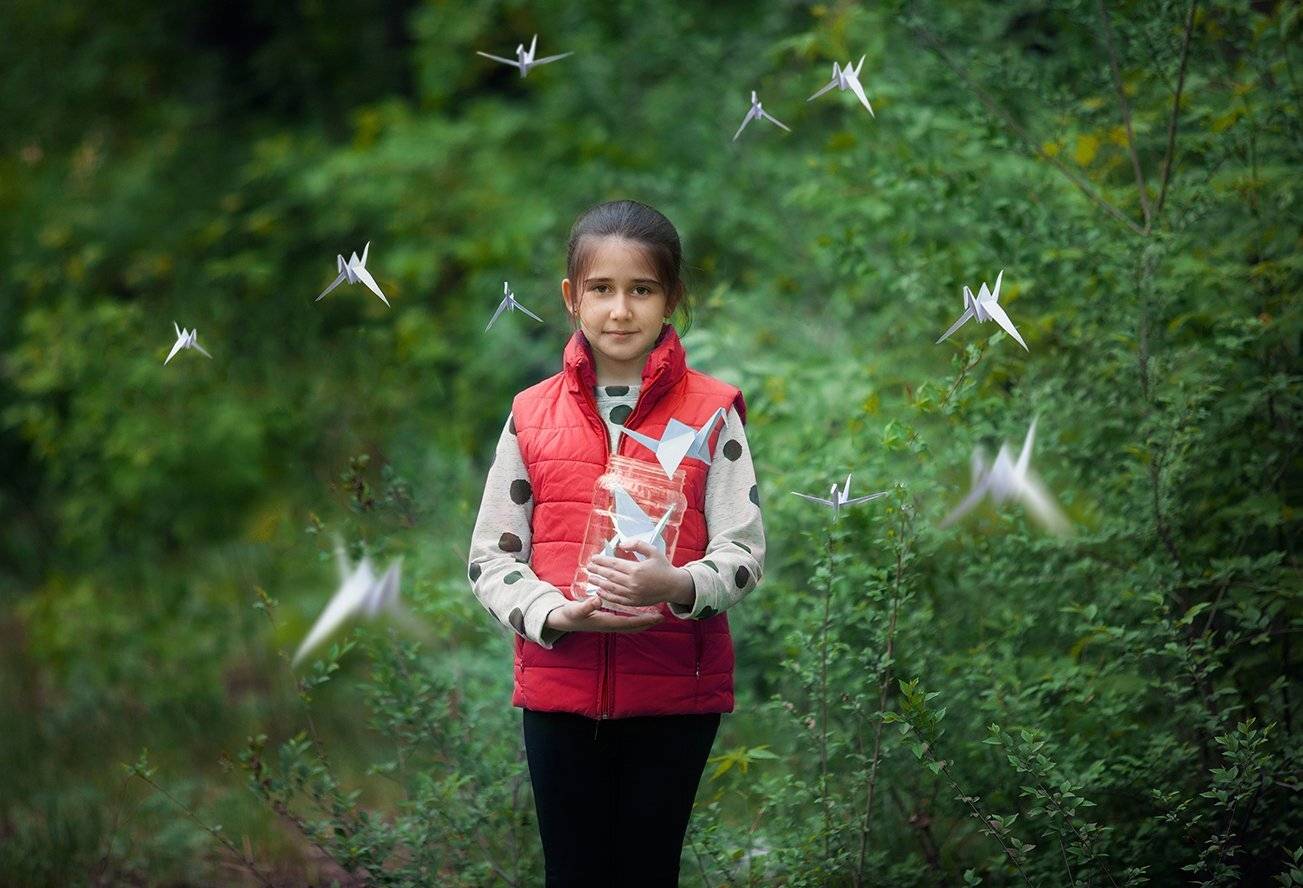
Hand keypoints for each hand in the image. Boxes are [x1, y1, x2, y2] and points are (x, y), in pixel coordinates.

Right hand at [544, 594, 662, 632]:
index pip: (629, 623)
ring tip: (655, 615)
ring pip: (630, 624)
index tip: (657, 617)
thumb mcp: (576, 609)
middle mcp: (610, 625)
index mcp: (606, 622)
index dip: (644, 620)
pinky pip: (625, 621)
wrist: (562, 620)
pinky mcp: (607, 620)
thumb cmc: (569, 615)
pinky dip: (634, 618)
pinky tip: (639, 611)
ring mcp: (609, 624)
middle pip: (633, 626)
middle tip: (662, 617)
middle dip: (648, 622)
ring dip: (643, 621)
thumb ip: (586, 605)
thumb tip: (598, 599)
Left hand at [585, 541, 693, 609]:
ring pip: (611, 588)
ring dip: (599, 583)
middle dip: (597, 571)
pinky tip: (599, 592)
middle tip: (588, 567)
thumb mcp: (653, 551)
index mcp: (636, 569)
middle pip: (610, 576)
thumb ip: (637, 545)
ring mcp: (633, 594)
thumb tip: (622, 545)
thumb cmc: (663, 567)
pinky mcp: (634, 602)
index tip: (593, 558)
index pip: (614, 564)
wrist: (673, 586)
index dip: (602, 561)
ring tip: (590, 578)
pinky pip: (617, 599)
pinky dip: (607, 596)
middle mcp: (633, 582)